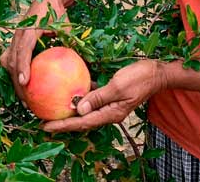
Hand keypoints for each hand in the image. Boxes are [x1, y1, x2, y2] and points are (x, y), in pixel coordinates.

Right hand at [0, 0, 67, 104]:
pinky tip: (24, 85)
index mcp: (30, 29)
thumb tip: (84, 66)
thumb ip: (71, 44)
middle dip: (16, 81)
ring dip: (14, 79)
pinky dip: (15, 71)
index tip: (24, 82)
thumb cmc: (58, 13)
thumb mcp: (66, 27)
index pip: (23, 49)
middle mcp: (18, 33)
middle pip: (12, 59)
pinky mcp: (14, 41)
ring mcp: (14, 37)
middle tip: (27, 100)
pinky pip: (10, 58)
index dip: (22, 66)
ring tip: (25, 97)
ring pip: (8, 60)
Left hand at [41, 59, 166, 132]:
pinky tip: (69, 91)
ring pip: (86, 110)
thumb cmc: (140, 78)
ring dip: (71, 110)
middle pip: (82, 120)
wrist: (157, 73)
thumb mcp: (118, 86)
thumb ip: (98, 98)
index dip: (63, 125)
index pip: (83, 123)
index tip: (46, 126)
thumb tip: (79, 109)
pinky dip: (80, 96)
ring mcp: (110, 104)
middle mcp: (109, 112)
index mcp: (111, 113)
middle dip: (63, 122)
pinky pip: (92, 98)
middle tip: (43, 122)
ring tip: (52, 108)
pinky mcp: (111, 95)